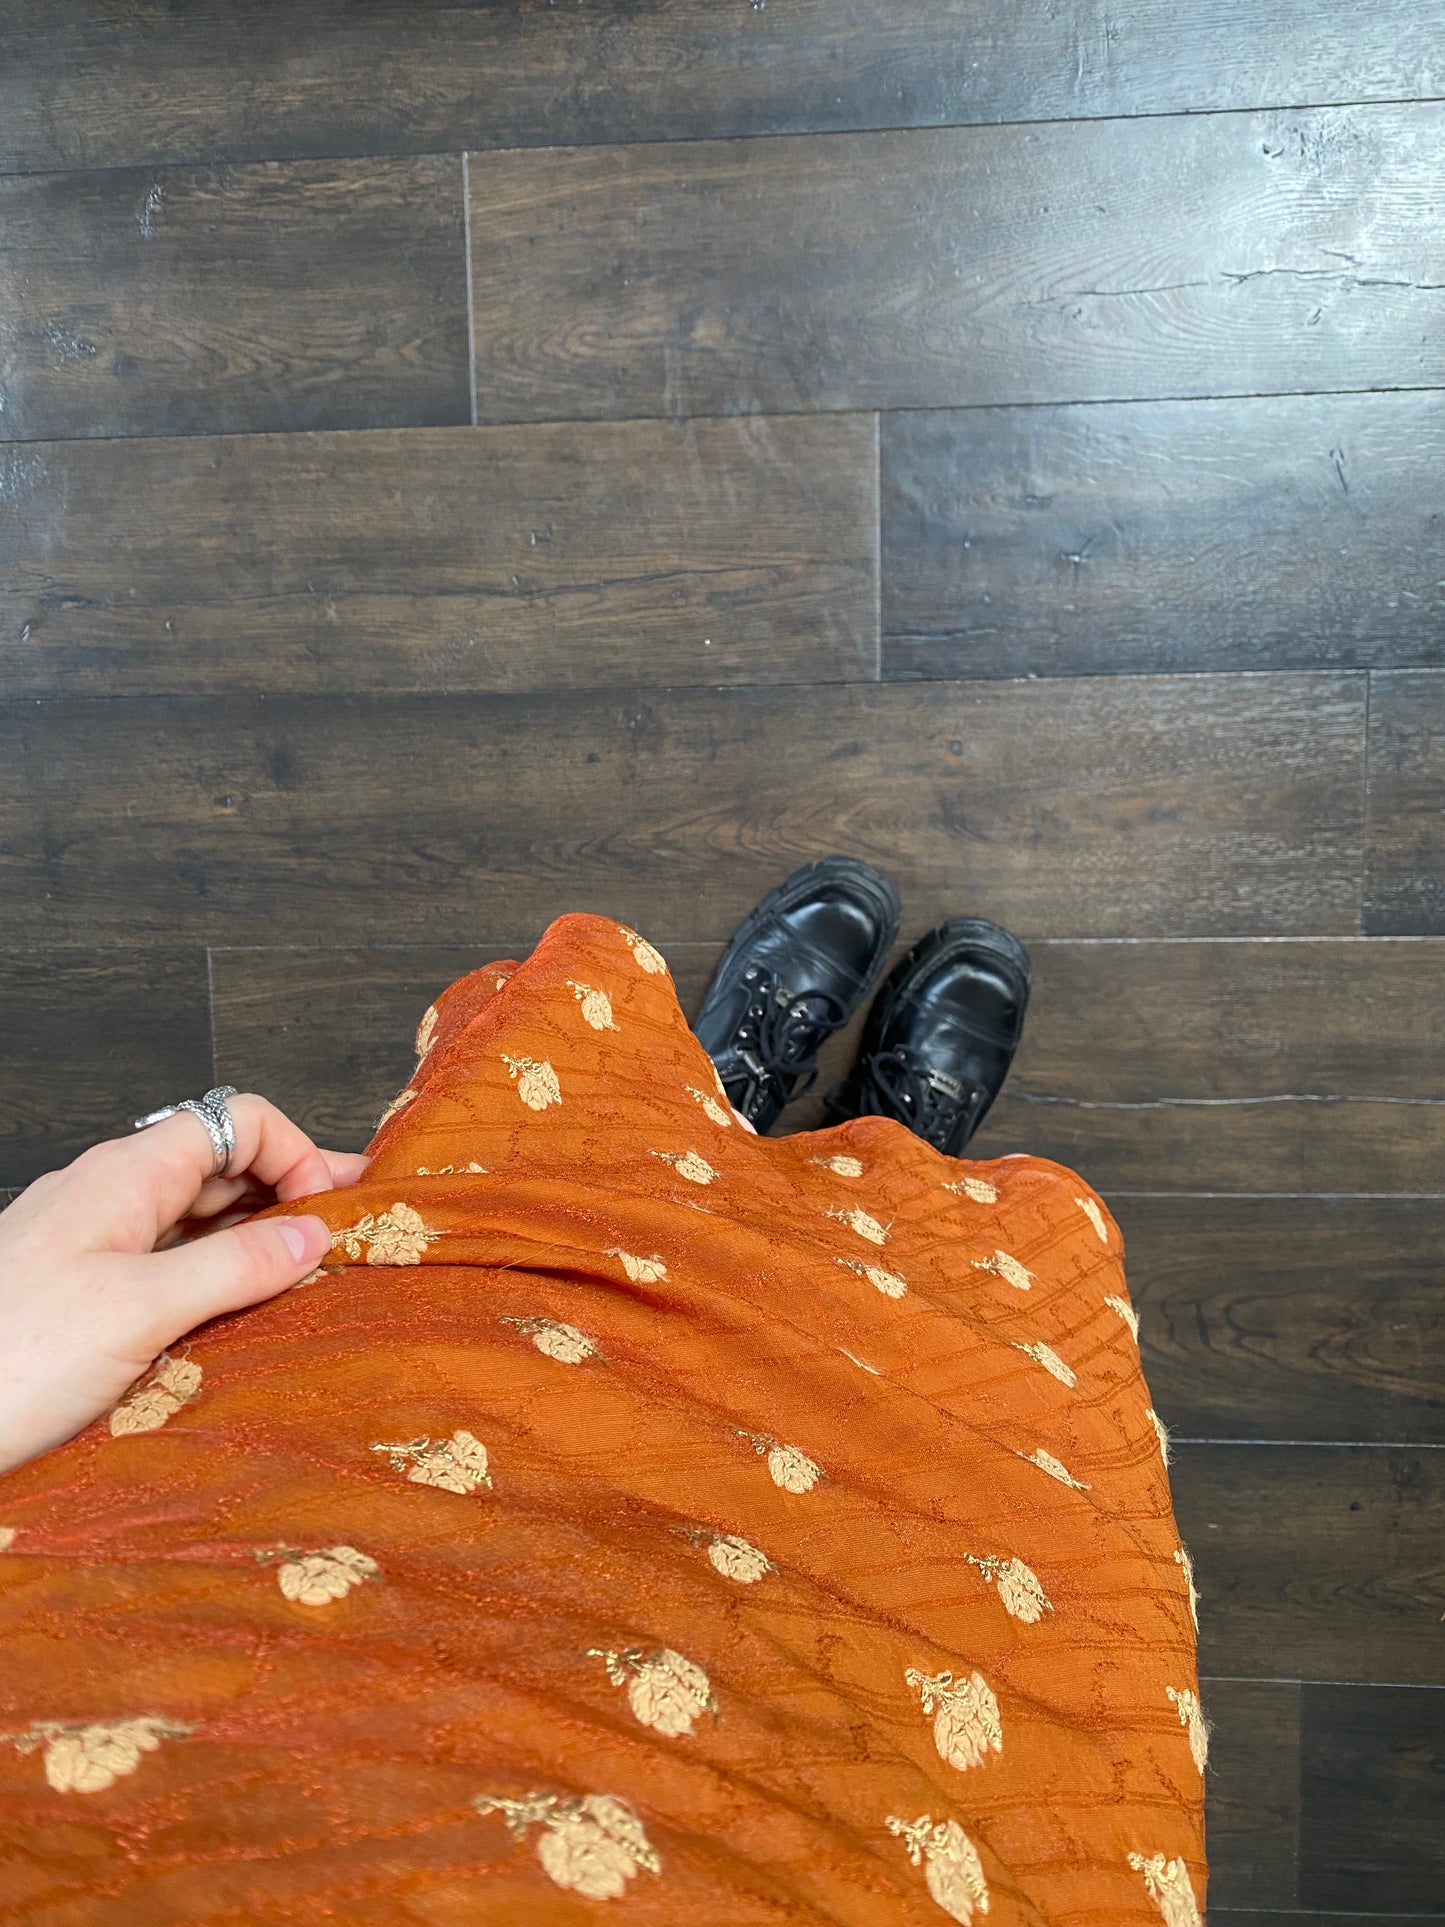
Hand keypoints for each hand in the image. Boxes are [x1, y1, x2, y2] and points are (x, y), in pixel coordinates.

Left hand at [0, 1096, 367, 1473]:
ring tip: (309, 1283)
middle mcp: (107, 1197)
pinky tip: (239, 1320)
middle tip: (350, 1240)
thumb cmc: (9, 1363)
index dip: (298, 1152)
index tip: (335, 1211)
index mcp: (124, 1175)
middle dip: (289, 1195)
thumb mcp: (141, 1312)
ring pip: (194, 1220)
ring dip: (254, 1243)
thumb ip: (235, 1267)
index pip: (237, 1120)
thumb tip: (312, 1234)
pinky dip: (213, 1282)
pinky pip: (164, 1267)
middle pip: (221, 1166)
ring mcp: (89, 1245)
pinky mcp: (77, 1295)